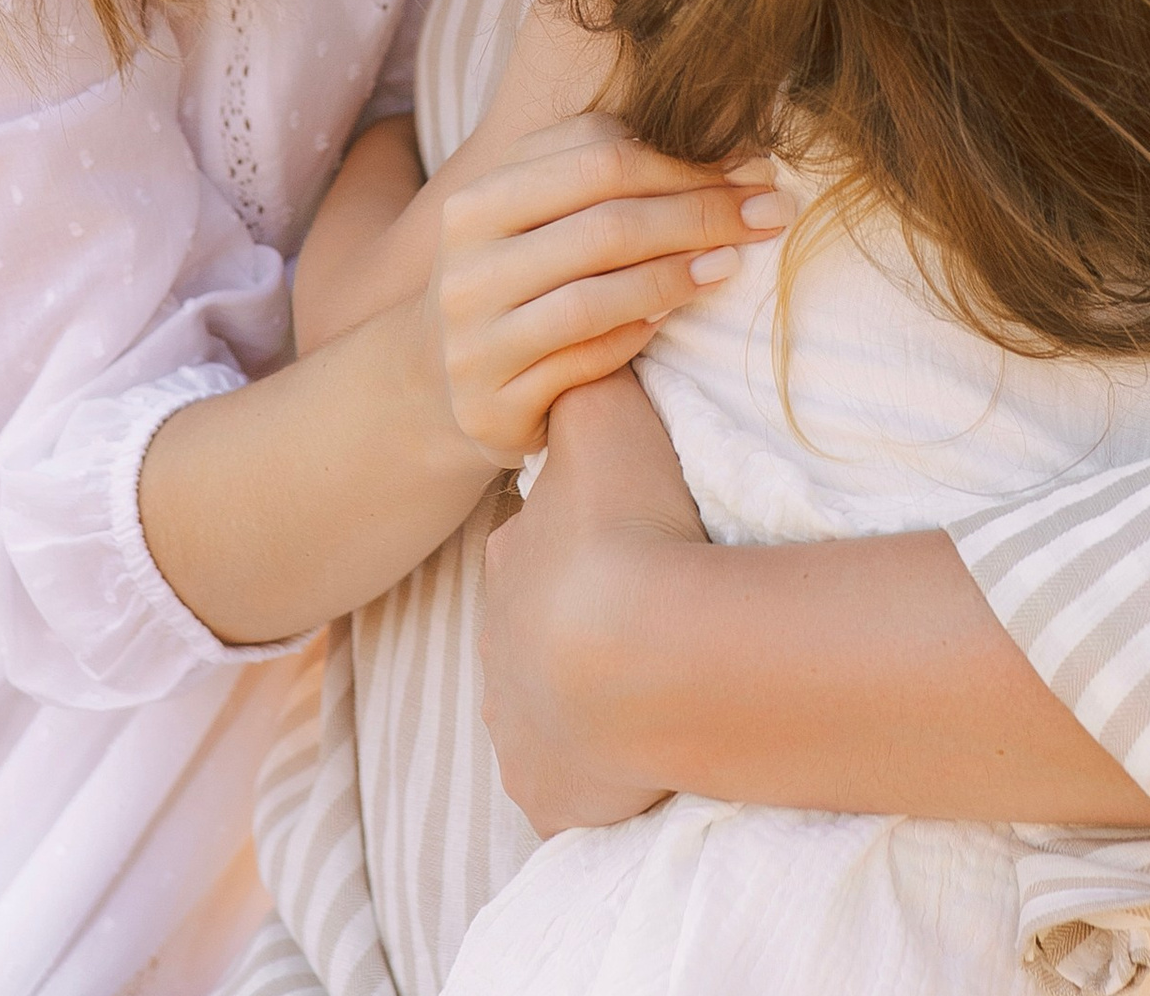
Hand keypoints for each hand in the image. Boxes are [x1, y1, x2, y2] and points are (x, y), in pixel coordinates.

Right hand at [427, 116, 785, 467]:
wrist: (435, 379)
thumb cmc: (514, 277)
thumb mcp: (534, 213)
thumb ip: (600, 171)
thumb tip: (725, 147)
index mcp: (478, 202)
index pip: (598, 158)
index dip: (684, 160)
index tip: (752, 166)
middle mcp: (467, 268)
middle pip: (606, 226)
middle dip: (702, 214)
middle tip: (770, 212)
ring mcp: (474, 342)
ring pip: (596, 298)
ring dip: (679, 276)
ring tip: (733, 263)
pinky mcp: (493, 407)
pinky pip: (585, 363)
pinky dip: (637, 336)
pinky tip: (676, 317)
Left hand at [481, 371, 707, 833]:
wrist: (642, 647)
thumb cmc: (627, 523)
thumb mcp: (603, 417)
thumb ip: (590, 385)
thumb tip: (587, 359)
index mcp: (510, 560)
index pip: (538, 546)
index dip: (583, 545)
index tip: (632, 547)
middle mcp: (497, 644)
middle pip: (539, 631)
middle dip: (580, 629)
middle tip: (648, 622)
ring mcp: (513, 723)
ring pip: (547, 708)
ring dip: (587, 701)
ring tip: (652, 689)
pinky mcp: (543, 789)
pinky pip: (565, 783)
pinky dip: (594, 774)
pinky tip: (638, 756)